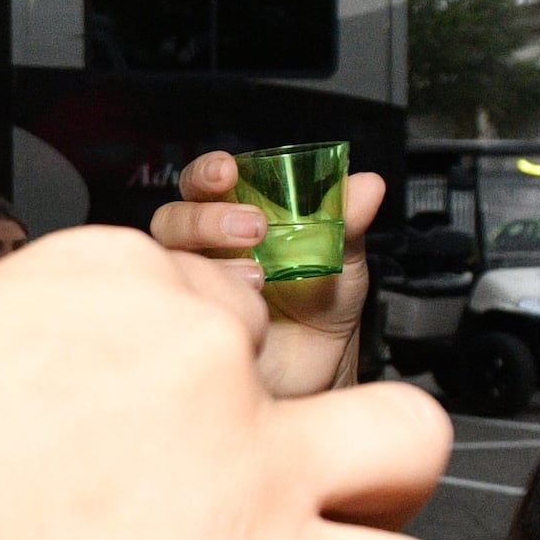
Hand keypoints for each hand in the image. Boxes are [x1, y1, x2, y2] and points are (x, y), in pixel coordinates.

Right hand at [0, 226, 456, 539]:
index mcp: (95, 278)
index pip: (184, 301)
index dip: (161, 375)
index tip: (115, 436)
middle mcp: (188, 346)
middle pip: (292, 353)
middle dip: (276, 412)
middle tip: (214, 485)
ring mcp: (241, 456)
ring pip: (407, 441)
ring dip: (382, 492)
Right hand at [148, 151, 396, 398]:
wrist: (321, 369)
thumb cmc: (323, 306)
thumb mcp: (343, 259)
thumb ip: (347, 220)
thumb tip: (368, 184)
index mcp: (238, 216)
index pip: (207, 183)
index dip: (209, 172)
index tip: (227, 171)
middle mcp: (207, 248)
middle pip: (176, 217)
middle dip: (208, 216)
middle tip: (255, 228)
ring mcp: (195, 286)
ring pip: (171, 258)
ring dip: (212, 259)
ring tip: (259, 277)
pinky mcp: (192, 321)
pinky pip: (179, 303)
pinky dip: (207, 297)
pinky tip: (245, 306)